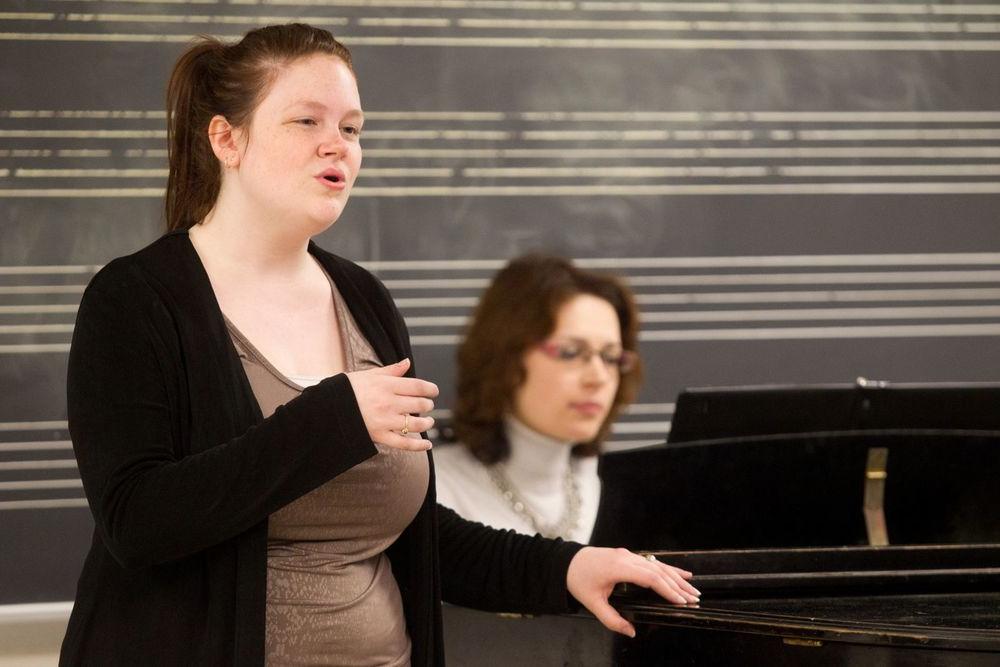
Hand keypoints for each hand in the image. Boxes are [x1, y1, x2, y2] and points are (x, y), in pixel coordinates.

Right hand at [346, 358, 437, 451]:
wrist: (328, 409)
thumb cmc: (349, 390)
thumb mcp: (369, 375)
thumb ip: (391, 370)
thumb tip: (407, 362)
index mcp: (386, 385)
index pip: (418, 386)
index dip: (430, 389)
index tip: (434, 391)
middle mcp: (388, 403)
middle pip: (419, 404)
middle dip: (428, 405)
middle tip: (427, 405)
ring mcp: (384, 420)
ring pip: (415, 424)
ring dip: (427, 423)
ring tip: (428, 422)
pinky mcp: (380, 436)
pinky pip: (404, 443)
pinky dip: (418, 446)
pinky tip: (427, 445)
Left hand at [566, 547, 699, 637]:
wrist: (566, 561)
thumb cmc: (578, 579)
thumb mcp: (592, 603)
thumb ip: (612, 619)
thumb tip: (631, 631)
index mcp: (619, 567)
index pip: (650, 578)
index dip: (667, 589)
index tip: (680, 601)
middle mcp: (627, 558)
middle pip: (658, 571)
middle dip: (678, 586)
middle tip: (694, 599)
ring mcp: (628, 555)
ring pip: (658, 565)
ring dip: (677, 577)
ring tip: (693, 589)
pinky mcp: (628, 556)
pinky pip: (652, 562)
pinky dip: (668, 568)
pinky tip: (682, 573)